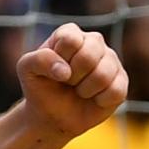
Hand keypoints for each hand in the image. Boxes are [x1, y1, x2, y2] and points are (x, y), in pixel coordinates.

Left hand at [16, 23, 127, 138]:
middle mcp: (94, 41)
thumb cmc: (40, 87)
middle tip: (67, 82)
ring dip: (85, 90)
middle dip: (73, 77)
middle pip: (89, 56)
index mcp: (71, 33)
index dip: (60, 61)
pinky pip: (116, 91)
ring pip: (103, 74)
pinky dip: (100, 101)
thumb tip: (65, 71)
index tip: (54, 70)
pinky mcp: (121, 81)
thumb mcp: (27, 69)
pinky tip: (93, 99)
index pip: (71, 40)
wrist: (52, 115)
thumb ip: (40, 60)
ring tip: (79, 90)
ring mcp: (110, 60)